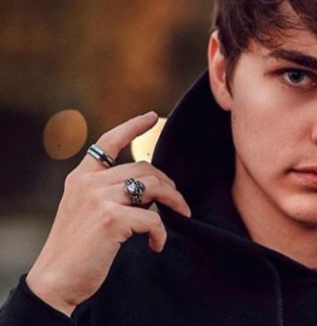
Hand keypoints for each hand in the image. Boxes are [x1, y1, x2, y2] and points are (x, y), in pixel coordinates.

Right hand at [26, 111, 190, 316]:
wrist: (56, 279)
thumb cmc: (77, 249)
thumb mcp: (86, 211)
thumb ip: (109, 193)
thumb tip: (151, 189)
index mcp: (81, 178)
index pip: (108, 142)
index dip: (132, 126)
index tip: (152, 117)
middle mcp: (88, 183)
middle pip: (143, 168)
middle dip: (168, 184)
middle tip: (179, 202)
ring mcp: (99, 199)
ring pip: (153, 187)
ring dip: (174, 202)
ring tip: (180, 216)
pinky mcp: (111, 219)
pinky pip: (153, 218)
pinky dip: (161, 233)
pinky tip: (157, 244)